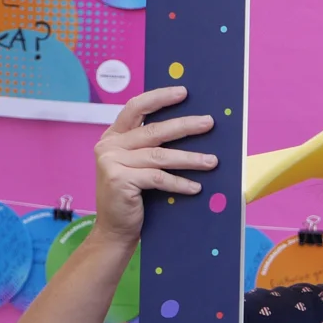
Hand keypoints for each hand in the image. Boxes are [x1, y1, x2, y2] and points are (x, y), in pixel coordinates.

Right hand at [92, 87, 215, 244]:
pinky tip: (196, 187)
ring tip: (212, 161)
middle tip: (209, 123)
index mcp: (113, 136)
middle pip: (154, 130)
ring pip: (160, 155)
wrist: (115, 230)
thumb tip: (192, 127)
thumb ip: (151, 147)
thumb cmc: (134, 196)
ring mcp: (112, 162)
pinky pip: (158, 178)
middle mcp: (109, 145)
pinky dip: (180, 183)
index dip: (160, 98)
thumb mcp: (138, 166)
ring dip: (190, 158)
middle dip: (186, 126)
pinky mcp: (119, 179)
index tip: (183, 92)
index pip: (136, 107)